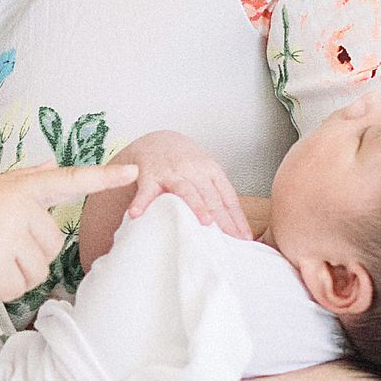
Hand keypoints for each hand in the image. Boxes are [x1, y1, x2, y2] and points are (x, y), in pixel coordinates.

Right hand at [0, 160, 138, 305]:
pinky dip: (1, 291)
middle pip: (53, 245)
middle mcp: (14, 205)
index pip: (68, 179)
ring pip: (38, 271)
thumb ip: (22, 180)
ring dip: (15, 276)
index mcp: (16, 186)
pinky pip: (18, 289)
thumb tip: (50, 164)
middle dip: (29, 256)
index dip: (103, 178)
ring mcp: (3, 234)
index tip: (135, 173)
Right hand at [112, 130, 251, 241]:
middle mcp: (194, 171)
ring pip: (187, 190)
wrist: (156, 142)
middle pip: (211, 197)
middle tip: (231, 237)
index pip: (227, 197)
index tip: (244, 238)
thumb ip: (218, 196)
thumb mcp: (206, 174)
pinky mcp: (149, 176)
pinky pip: (146, 191)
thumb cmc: (185, 164)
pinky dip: (142, 202)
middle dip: (222, 218)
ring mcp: (171, 173)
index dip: (236, 218)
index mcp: (211, 171)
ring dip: (196, 206)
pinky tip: (137, 214)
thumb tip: (238, 228)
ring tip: (205, 223)